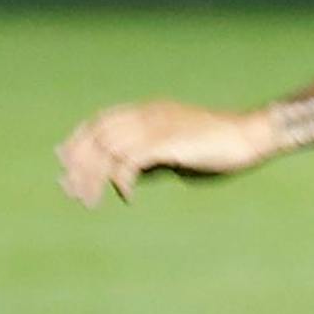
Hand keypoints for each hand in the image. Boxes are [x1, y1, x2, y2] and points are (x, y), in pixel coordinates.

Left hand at [57, 100, 277, 206]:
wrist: (249, 136)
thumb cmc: (218, 148)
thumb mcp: (175, 154)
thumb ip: (149, 160)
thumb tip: (125, 178)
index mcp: (147, 112)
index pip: (98, 122)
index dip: (76, 143)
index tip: (64, 168)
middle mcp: (146, 114)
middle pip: (96, 135)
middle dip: (78, 165)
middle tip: (71, 193)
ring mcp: (156, 125)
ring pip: (107, 148)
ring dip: (93, 177)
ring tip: (91, 201)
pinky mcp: (167, 141)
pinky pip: (130, 160)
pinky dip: (121, 179)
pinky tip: (128, 197)